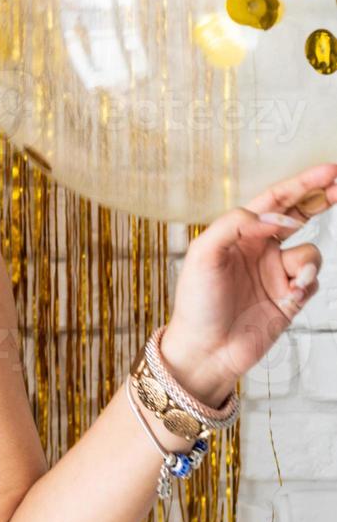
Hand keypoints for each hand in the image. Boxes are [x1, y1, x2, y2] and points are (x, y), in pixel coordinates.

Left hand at [162, 163, 336, 405]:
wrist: (206, 350)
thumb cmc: (197, 302)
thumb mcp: (204, 253)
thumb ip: (236, 225)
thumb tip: (276, 217)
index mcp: (237, 234)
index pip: (274, 202)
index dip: (301, 184)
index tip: (329, 171)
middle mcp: (258, 249)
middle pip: (299, 215)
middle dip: (321, 198)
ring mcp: (276, 273)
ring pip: (309, 253)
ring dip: (306, 262)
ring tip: (293, 281)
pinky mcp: (290, 297)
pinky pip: (312, 280)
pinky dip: (306, 284)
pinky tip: (290, 297)